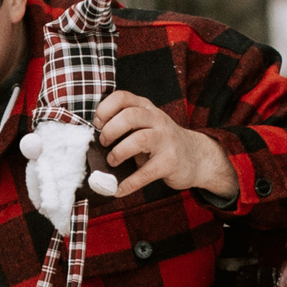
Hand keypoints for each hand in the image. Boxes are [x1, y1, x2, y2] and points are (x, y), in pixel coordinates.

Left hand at [95, 90, 236, 200]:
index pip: (122, 97)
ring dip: (119, 153)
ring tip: (112, 161)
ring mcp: (166, 140)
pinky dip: (129, 183)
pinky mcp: (171, 161)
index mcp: (146, 108)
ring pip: (139, 139)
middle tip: (104, 143)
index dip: (105, 109)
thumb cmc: (160, 142)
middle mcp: (157, 120)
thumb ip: (123, 126)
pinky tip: (118, 189)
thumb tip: (90, 141)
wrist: (196, 157)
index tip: (97, 124)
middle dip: (110, 131)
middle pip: (130, 116)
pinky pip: (146, 172)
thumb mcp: (144, 126)